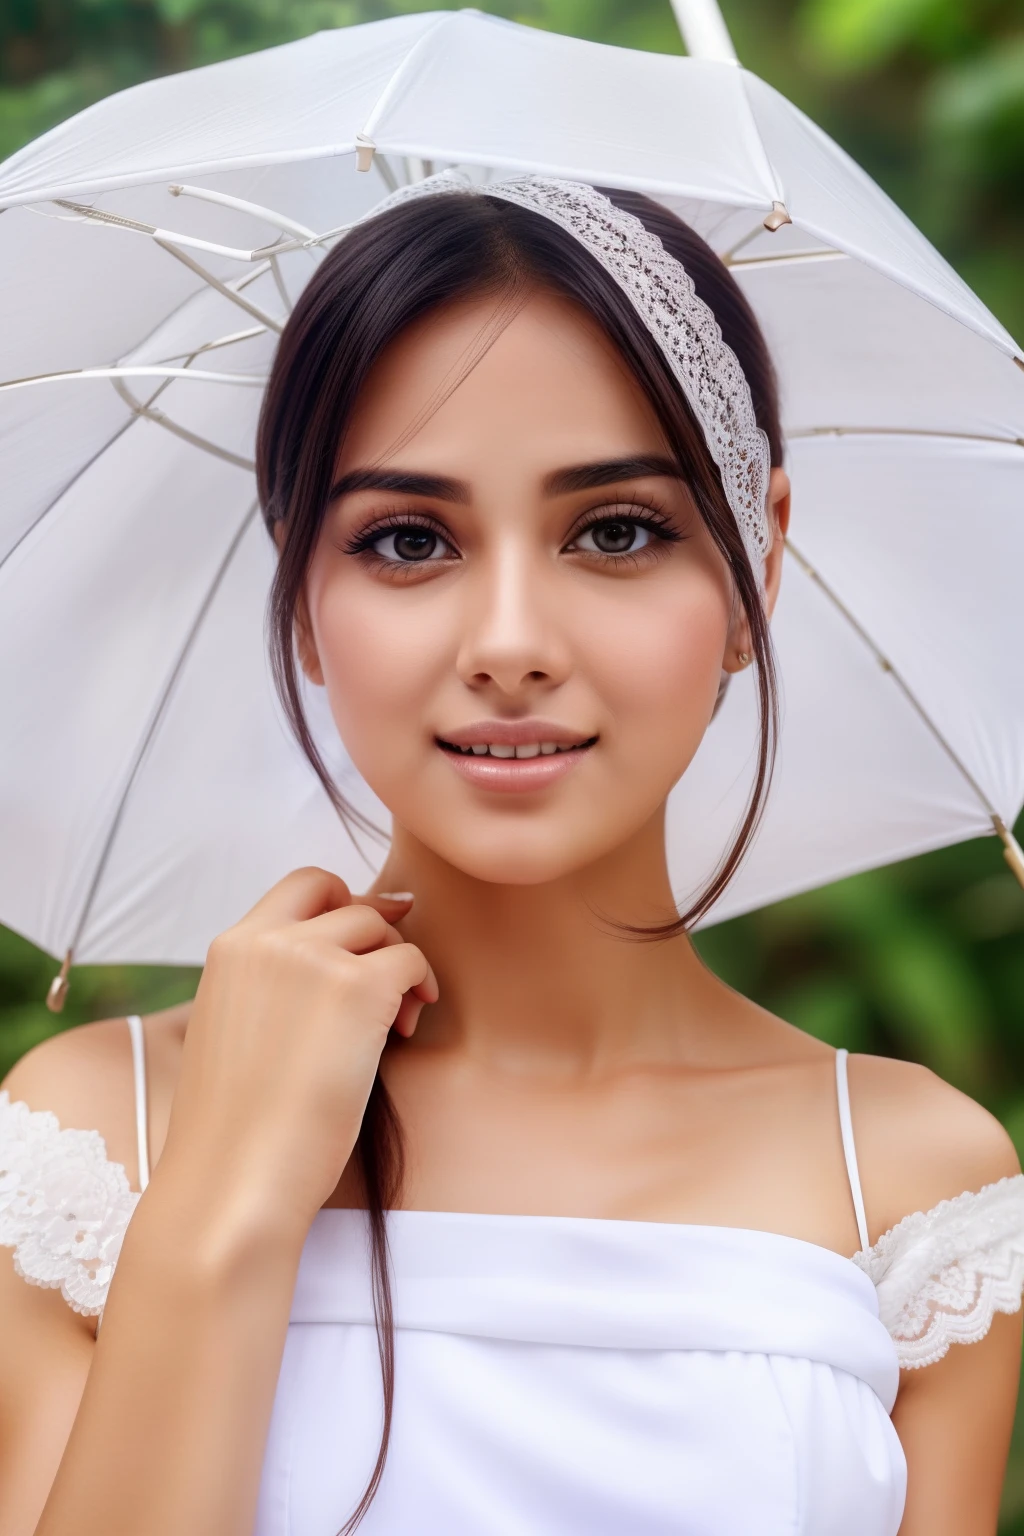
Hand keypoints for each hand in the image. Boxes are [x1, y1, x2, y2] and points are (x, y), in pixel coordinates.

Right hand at [155, 868, 436, 1244]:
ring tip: (397, 1019)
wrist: (234, 1178)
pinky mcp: (359, 987)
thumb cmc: (235, 1128)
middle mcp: (267, 940)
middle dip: (373, 921)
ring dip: (398, 963)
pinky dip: (420, 987)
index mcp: (230, 949)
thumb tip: (329, 966)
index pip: (298, 888)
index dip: (339, 903)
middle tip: (392, 968)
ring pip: (380, 926)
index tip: (367, 932)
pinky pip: (411, 961)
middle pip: (340, 892)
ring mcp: (313, 959)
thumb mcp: (232, 1033)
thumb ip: (267, 987)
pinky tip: (406, 1028)